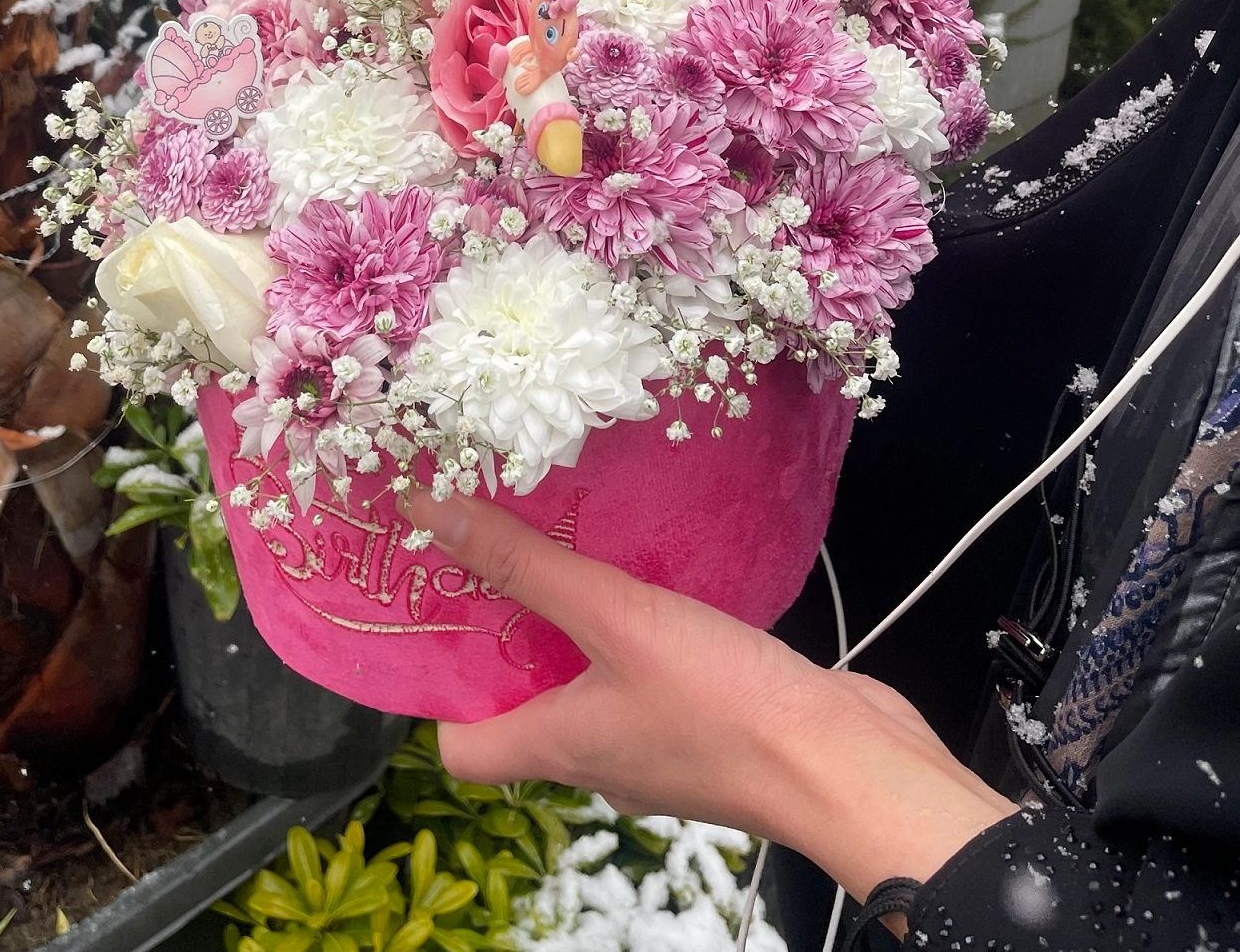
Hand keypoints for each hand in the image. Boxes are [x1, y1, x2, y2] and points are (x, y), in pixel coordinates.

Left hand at [403, 489, 1016, 905]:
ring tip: (566, 537)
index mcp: (556, 748)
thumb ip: (526, 566)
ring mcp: (654, 740)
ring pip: (588, 676)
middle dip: (505, 625)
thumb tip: (426, 511)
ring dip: (573, 616)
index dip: (437, 688)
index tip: (432, 607)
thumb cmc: (722, 706)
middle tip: (494, 540)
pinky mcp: (704, 717)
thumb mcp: (614, 620)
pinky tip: (648, 566)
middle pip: (522, 700)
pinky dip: (634, 623)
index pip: (460, 748)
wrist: (851, 765)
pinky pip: (646, 667)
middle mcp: (596, 754)